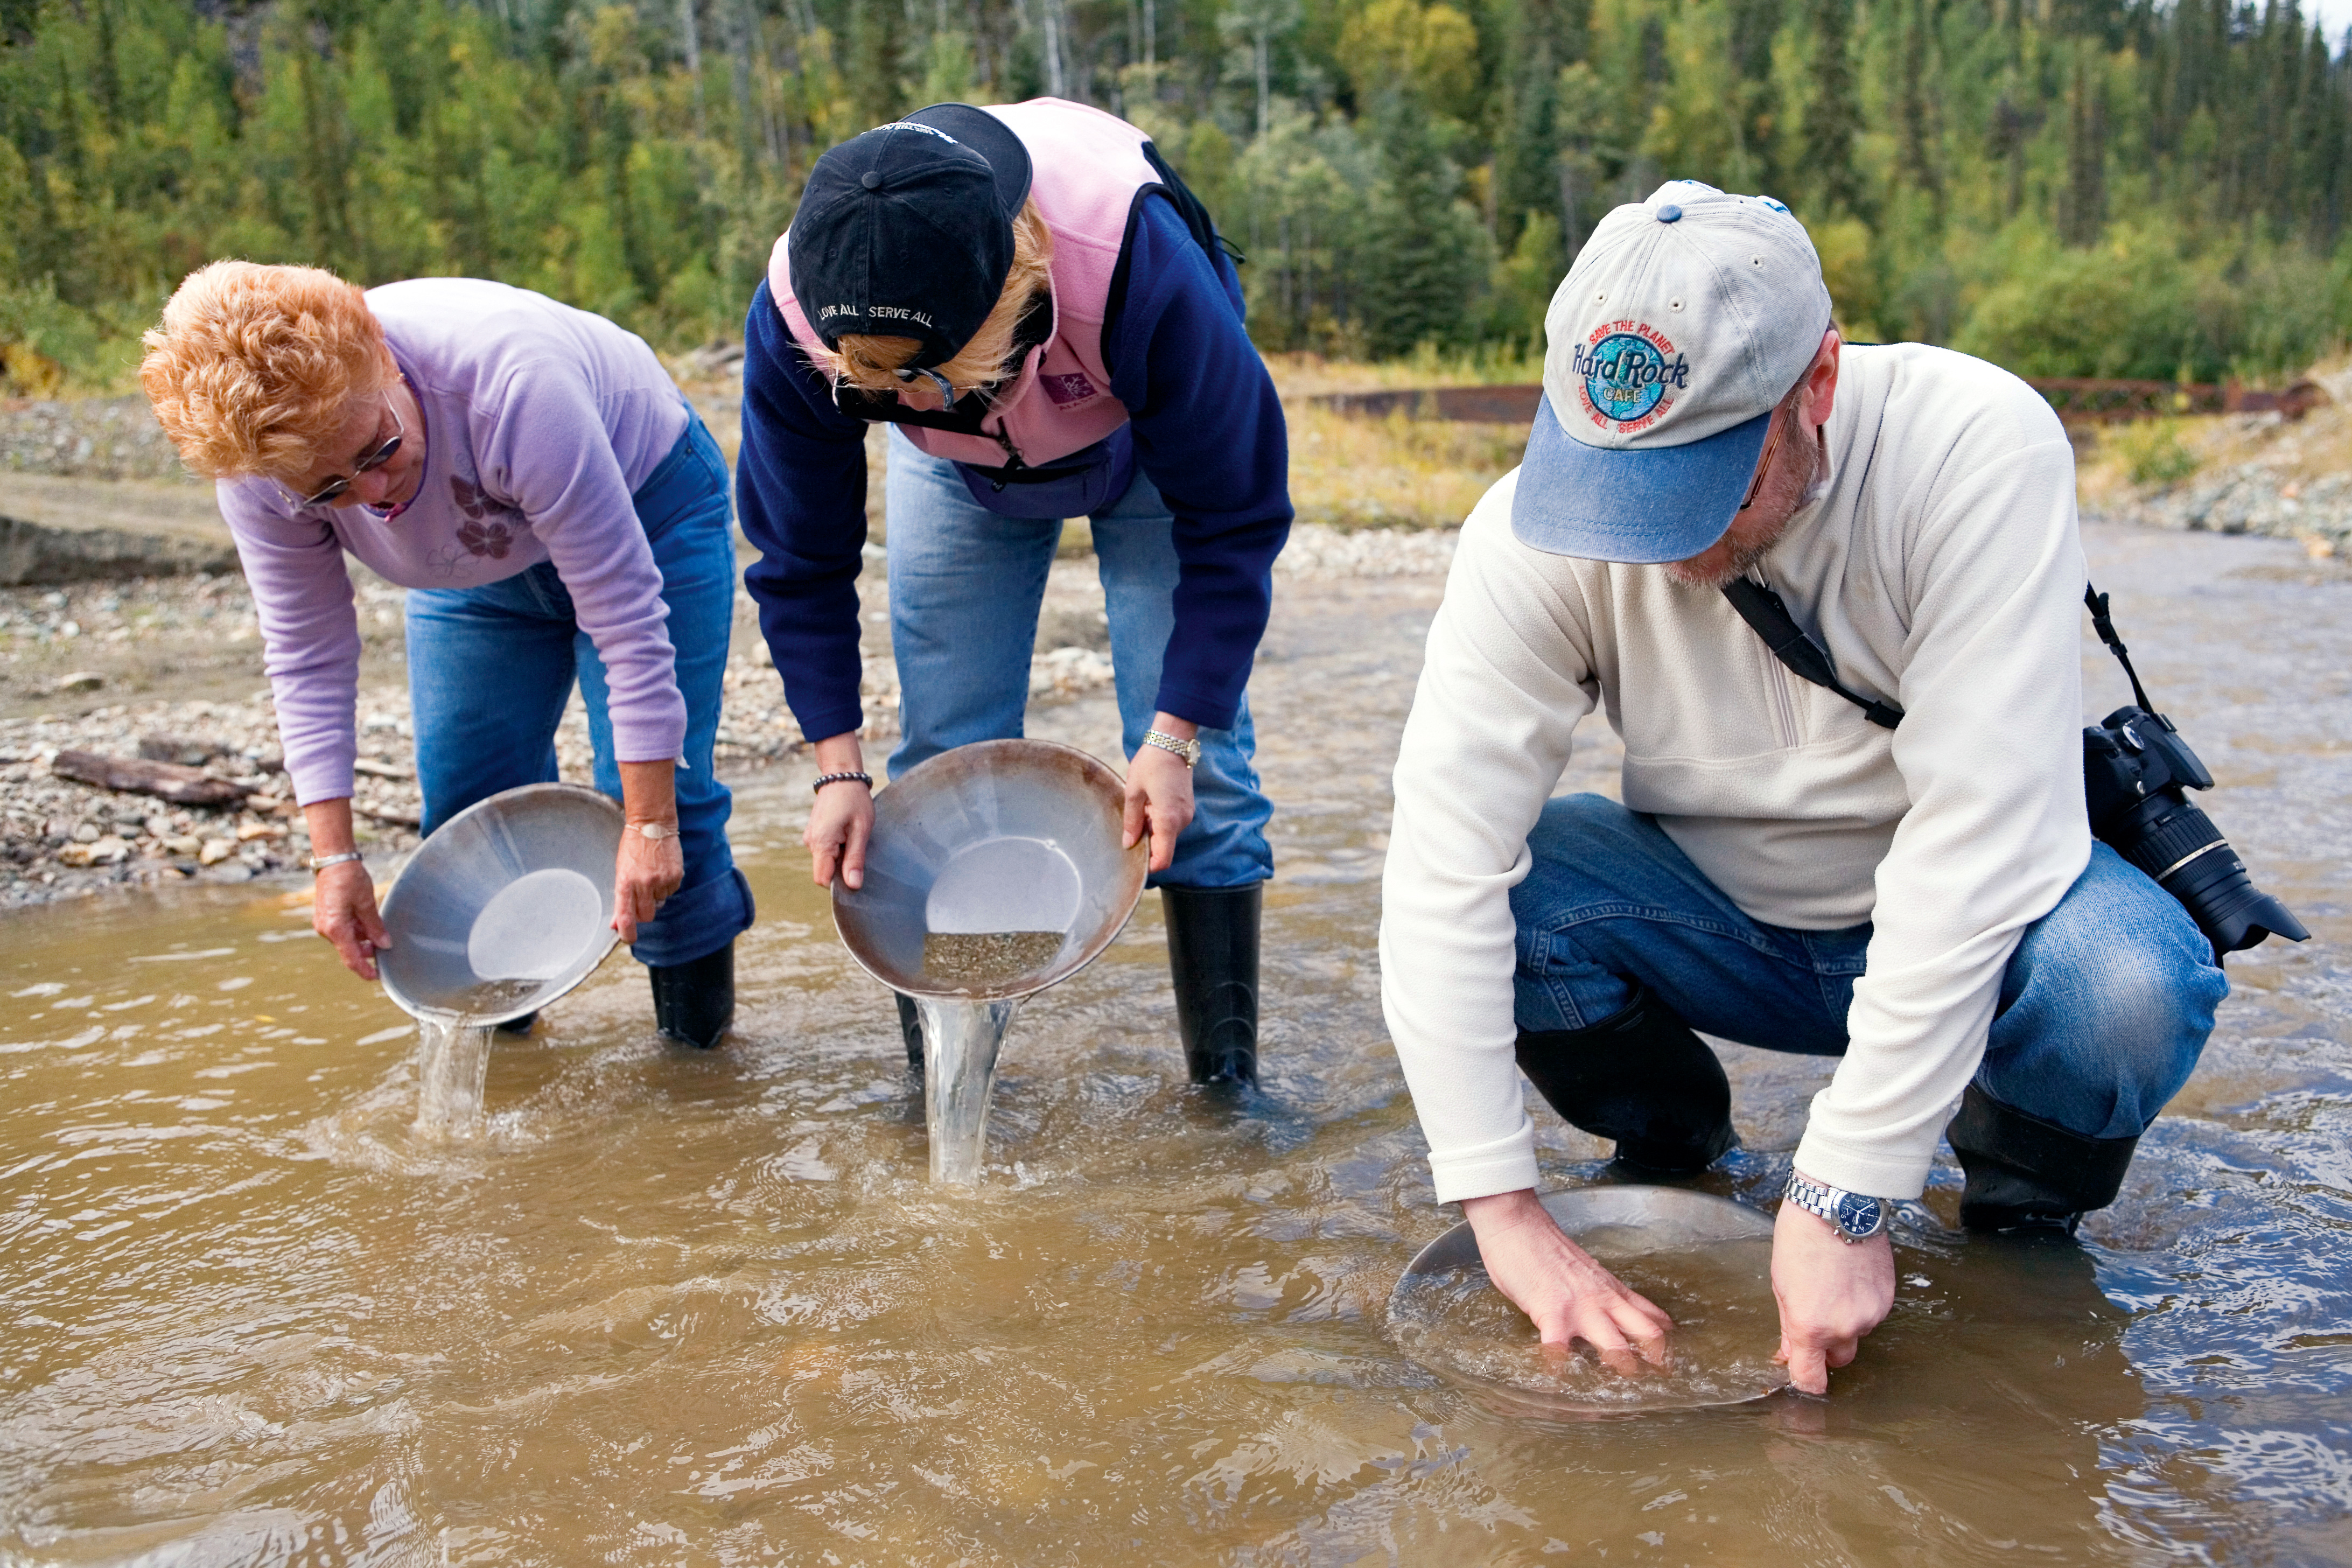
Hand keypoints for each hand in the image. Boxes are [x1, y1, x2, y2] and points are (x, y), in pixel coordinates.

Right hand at [313, 859, 391, 980]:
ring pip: (347, 939)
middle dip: (368, 951)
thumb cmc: (350, 879)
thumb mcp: (367, 903)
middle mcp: (326, 929)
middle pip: (350, 949)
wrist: (334, 860)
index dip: (365, 970)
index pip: (351, 958)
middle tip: (386, 946)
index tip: (378, 977)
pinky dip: (356, 929)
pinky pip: (343, 930)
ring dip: (363, 939)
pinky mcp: (326, 917)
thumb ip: (375, 927)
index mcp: (335, 928)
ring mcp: (324, 923)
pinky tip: (368, 921)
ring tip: (379, 929)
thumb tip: (385, 945)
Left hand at [612, 823, 683, 943]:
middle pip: (646, 915)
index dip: (627, 933)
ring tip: (652, 875)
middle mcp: (643, 884)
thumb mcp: (620, 872)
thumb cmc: (632, 848)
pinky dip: (666, 886)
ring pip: (660, 903)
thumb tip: (615, 925)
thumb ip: (619, 900)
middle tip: (642, 896)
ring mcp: (661, 880)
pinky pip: (671, 892)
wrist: (652, 825)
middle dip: (644, 911)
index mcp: (625, 883)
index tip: (629, 939)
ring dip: (656, 895)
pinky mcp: (675, 876)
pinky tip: (661, 870)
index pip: (626, 917)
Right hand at [804, 731, 872, 889]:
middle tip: (857, 846)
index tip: (855, 870)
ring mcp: (810, 838)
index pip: (822, 880)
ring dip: (840, 856)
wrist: (841, 776)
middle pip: (825, 871)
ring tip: (852, 835)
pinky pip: (825, 851)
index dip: (839, 882)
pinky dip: (837, 848)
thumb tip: (853, 885)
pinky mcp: (814, 834)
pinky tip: (846, 832)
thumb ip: (855, 859)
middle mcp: (811, 843)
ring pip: (826, 861)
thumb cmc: (854, 800)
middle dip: (842, 868)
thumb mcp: (861, 830)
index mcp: (821, 843)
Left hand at [1122, 714, 1197, 872]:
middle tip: (1129, 826)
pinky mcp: (1186, 807)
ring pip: (1166, 834)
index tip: (1134, 862)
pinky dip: (1158, 820)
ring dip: (1151, 828)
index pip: (1164, 859)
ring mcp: (1186, 814)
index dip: (1149, 866)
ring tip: (1139, 806)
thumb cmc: (1151, 764)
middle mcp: (1181, 820)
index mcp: (1168, 820)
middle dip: (1147, 842)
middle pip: (1164, 847)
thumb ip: (1131, 821)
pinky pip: (1171, 823)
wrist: (1172, 742)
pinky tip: (1148, 802)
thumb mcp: (1133, 792)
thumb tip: (1128, 844)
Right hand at [1462, 1189, 1673, 1373]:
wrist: (1517, 1224)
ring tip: (1618, 1396)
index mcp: (1612, 1290)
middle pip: (1647, 1334)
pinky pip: (1560, 1349)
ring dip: (1620, 1370)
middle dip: (1657, 1362)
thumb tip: (1614, 1315)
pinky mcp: (1552, 1312)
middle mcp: (1604, 1300)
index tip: (1671, 1367)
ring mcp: (1580, 1307)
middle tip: (1658, 1387)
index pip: (1652, 1319)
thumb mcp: (1586, 1271)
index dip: (1666, 1345)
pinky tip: (1560, 1384)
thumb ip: (1602, 1293)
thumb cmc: (1544, 1247)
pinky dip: (1560, 1369)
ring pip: (1615, 1346)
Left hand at [1771, 1181, 1896, 1394]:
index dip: (1806, 1383)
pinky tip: (1850, 1278)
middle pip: (1839, 1359)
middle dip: (1827, 1347)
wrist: (1837, 1205)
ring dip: (1846, 1320)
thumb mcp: (1781, 1284)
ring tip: (1834, 1285)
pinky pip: (1872, 1314)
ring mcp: (1871, 1314)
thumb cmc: (1800, 1239)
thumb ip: (1789, 1326)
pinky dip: (1862, 1304)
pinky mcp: (1888, 1299)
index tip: (1803, 1377)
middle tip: (1815, 1317)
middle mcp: (1845, 1327)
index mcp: (1811, 1326)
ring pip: (1857, 1333)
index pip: (1811, 1379)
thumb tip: (1789, 1354)